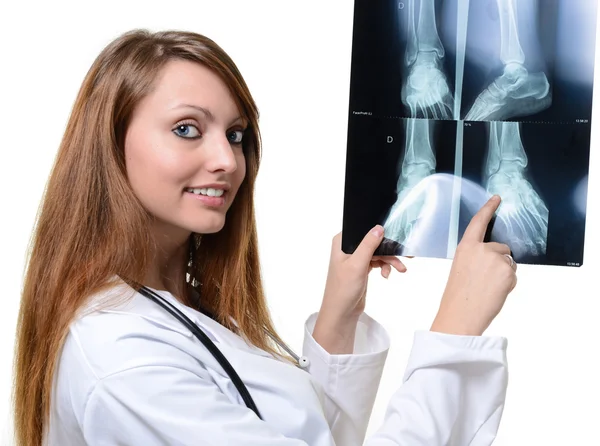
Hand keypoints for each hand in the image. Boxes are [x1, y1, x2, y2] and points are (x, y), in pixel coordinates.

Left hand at [312, 226, 406, 353]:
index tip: (394, 235)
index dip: (378, 230)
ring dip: (390, 260)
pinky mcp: (362, 268)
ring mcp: (355, 258)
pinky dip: (385, 267)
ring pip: (378, 252)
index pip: (362, 228)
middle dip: (389, 249)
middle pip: (373, 241)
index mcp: (341, 242)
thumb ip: (368, 245)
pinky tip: (387, 275)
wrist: (342, 313)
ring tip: (401, 269)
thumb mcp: (357, 264)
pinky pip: (378, 262)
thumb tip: (379, 228)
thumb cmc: (343, 289)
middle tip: (405, 255)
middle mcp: (347, 247)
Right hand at [431, 195, 516, 335]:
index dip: (488, 209)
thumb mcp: (461, 268)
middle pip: (501, 248)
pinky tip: (495, 292)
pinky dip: (508, 284)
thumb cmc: (458, 296)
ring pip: (509, 263)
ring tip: (488, 288)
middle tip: (485, 280)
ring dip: (504, 274)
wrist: (461, 314)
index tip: (496, 199)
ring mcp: (496, 259)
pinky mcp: (508, 271)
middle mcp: (482, 249)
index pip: (478, 222)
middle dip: (499, 261)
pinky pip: (513, 274)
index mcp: (466, 247)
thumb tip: (496, 257)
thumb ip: (475, 257)